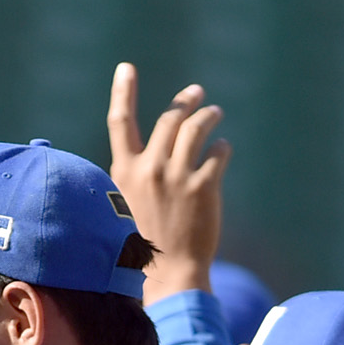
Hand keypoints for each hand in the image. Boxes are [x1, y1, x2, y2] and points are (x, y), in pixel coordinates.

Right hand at [105, 62, 227, 303]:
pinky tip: (223, 149)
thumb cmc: (145, 245)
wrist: (168, 275)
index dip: (123, 91)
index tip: (126, 68)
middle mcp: (149, 168)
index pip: (120, 122)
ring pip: (196, 128)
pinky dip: (222, 147)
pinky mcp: (203, 187)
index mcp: (124, 172)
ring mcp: (177, 176)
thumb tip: (158, 151)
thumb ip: (138, 176)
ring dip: (208, 116)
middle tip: (197, 95)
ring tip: (215, 114)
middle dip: (185, 102)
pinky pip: (218, 153)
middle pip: (169, 119)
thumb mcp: (128, 206)